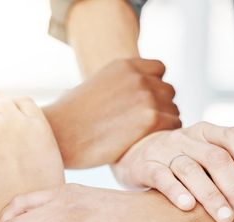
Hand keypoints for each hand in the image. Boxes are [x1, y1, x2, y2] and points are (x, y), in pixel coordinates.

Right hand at [43, 58, 180, 167]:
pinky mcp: (150, 119)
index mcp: (125, 66)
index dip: (154, 88)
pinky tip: (145, 143)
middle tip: (141, 126)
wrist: (60, 133)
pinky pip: (173, 126)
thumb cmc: (70, 117)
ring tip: (141, 137)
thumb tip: (124, 97)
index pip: (160, 70)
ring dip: (162, 124)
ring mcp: (147, 96)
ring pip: (173, 110)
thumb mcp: (94, 87)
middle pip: (169, 91)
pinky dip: (163, 136)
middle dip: (160, 107)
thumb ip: (118, 86)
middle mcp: (139, 77)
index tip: (143, 105)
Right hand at [113, 122, 233, 221]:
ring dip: (210, 195)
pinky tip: (188, 207)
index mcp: (207, 132)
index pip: (233, 138)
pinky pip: (161, 176)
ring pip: (190, 169)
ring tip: (224, 218)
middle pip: (215, 158)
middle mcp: (186, 138)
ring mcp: (164, 150)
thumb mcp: (207, 171)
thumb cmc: (182, 168)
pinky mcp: (145, 166)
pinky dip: (176, 191)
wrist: (136, 158)